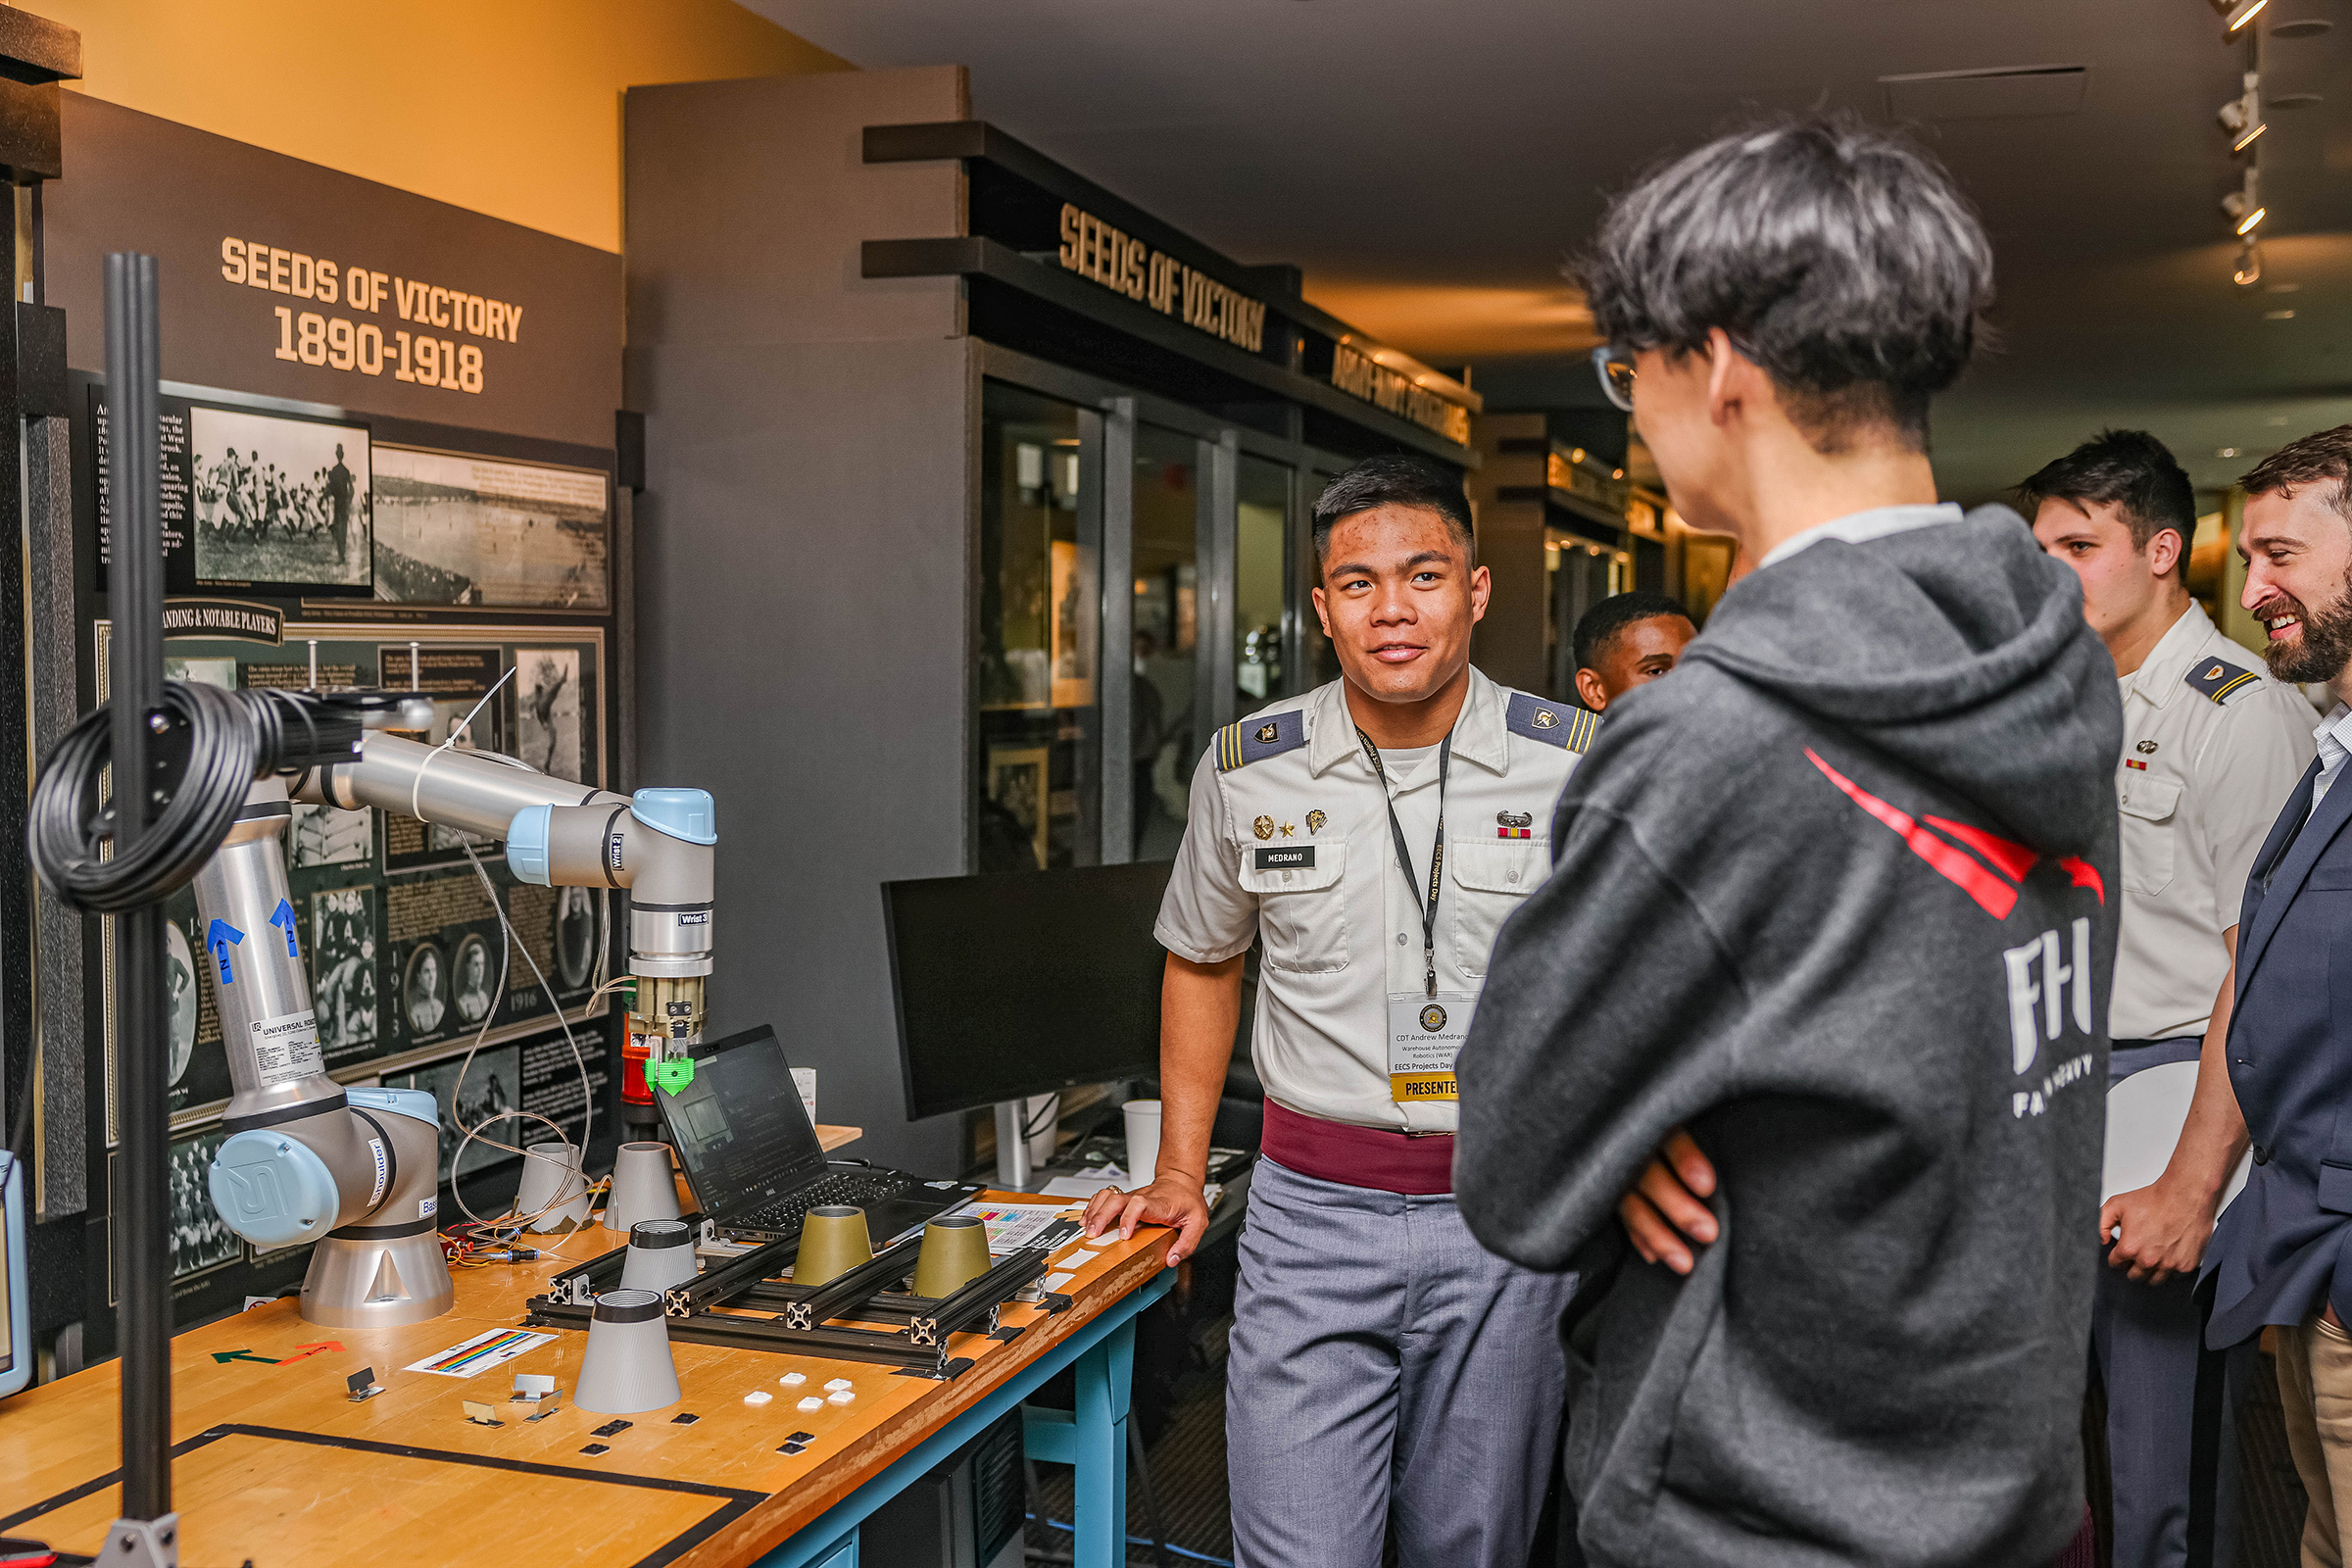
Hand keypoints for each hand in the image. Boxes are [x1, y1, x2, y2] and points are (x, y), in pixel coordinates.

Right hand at [1082, 1174, 1208, 1267]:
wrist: (1182, 1181)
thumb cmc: (1187, 1201)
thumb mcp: (1198, 1223)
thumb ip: (1187, 1243)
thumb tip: (1171, 1259)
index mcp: (1159, 1204)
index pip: (1139, 1203)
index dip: (1128, 1217)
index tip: (1124, 1235)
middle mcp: (1142, 1197)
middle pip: (1116, 1199)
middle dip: (1101, 1216)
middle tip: (1093, 1234)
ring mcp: (1131, 1196)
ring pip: (1107, 1196)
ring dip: (1094, 1211)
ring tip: (1086, 1229)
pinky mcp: (1125, 1198)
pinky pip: (1104, 1197)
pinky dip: (1092, 1207)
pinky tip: (1087, 1220)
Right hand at [1617, 1128, 1717, 1275]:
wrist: (1640, 1132)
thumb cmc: (1693, 1128)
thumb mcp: (1700, 1133)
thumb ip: (1706, 1149)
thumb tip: (1743, 1169)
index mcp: (1661, 1126)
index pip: (1672, 1140)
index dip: (1686, 1161)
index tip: (1707, 1186)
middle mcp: (1637, 1148)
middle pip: (1650, 1176)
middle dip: (1678, 1207)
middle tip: (1709, 1232)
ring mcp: (1620, 1173)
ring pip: (1633, 1205)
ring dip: (1658, 1235)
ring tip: (1684, 1263)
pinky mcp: (1613, 1194)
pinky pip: (1625, 1221)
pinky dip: (1640, 1238)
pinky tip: (1654, 1258)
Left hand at [2100, 1173, 2217, 1284]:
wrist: (2184, 1195)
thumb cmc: (2154, 1199)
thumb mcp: (2116, 1205)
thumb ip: (2101, 1224)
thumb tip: (2100, 1240)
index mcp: (2129, 1249)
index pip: (2115, 1264)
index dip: (2117, 1256)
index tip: (2122, 1250)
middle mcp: (2149, 1261)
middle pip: (2134, 1276)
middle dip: (2132, 1266)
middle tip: (2137, 1252)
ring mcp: (2169, 1265)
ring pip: (2154, 1280)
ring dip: (2150, 1270)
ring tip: (2152, 1254)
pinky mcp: (2186, 1266)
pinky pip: (2174, 1276)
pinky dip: (2170, 1268)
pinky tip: (2168, 1254)